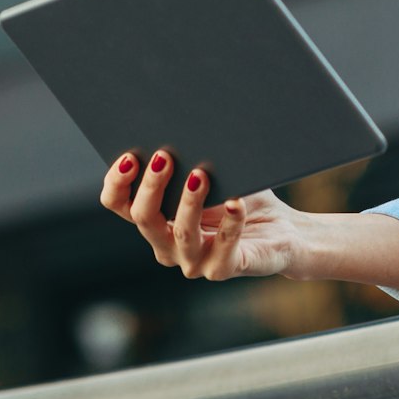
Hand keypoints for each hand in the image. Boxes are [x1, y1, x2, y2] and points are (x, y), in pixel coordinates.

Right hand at [101, 148, 299, 280]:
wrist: (281, 230)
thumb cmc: (239, 196)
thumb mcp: (211, 176)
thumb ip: (189, 162)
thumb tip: (179, 130)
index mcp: (156, 221)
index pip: (119, 205)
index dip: (117, 183)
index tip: (130, 157)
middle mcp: (167, 245)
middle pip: (145, 218)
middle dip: (152, 185)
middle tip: (165, 156)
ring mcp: (193, 261)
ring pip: (182, 233)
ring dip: (189, 202)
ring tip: (200, 175)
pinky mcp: (223, 268)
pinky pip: (224, 246)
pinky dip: (230, 221)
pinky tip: (235, 201)